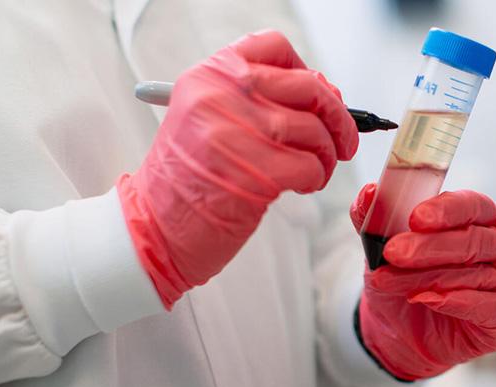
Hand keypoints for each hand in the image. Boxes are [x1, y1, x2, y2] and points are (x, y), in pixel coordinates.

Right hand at [118, 31, 358, 307]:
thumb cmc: (189, 180)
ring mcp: (235, 133)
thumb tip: (327, 95)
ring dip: (326, 156)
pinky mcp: (254, 173)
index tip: (315, 98)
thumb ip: (257, 101)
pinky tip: (301, 186)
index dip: (306, 72)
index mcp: (209, 76)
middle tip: (344, 141)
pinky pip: (311, 166)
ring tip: (315, 172)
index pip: (274, 48)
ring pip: (314, 130)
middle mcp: (220, 95)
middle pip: (307, 87)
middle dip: (337, 117)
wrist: (152, 229)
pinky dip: (316, 179)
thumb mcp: (209, 121)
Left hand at [350, 185, 495, 380]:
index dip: (446, 210)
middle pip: (472, 240)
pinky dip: (452, 301)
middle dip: (428, 246)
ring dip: (427, 277)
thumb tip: (368, 193)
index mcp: (478, 218)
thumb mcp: (382, 250)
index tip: (415, 217)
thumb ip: (374, 220)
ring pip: (472, 274)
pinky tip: (424, 299)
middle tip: (392, 252)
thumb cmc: (405, 279)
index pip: (472, 205)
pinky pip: (484, 305)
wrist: (406, 330)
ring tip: (389, 280)